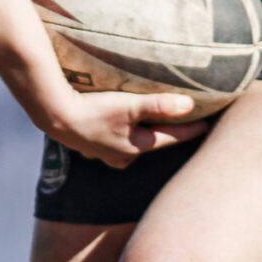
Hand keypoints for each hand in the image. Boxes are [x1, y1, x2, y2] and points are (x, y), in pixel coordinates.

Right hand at [42, 86, 212, 168]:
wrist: (53, 114)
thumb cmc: (93, 111)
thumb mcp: (129, 106)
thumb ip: (159, 105)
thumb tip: (190, 106)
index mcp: (135, 148)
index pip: (171, 138)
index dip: (191, 130)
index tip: (209, 124)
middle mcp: (121, 156)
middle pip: (151, 144)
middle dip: (166, 135)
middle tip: (184, 125)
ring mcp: (103, 153)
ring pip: (131, 144)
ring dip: (142, 134)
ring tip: (151, 125)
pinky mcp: (88, 144)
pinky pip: (113, 139)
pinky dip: (121, 132)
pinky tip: (118, 126)